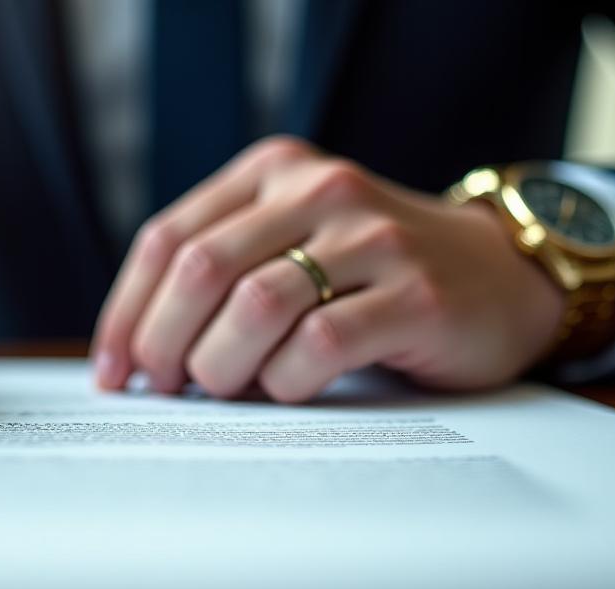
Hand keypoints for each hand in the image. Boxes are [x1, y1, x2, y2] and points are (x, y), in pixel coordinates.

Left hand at [92, 136, 563, 401]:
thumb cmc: (374, 274)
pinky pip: (318, 346)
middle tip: (165, 389)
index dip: (127, 312)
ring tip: (225, 390)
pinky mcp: (415, 294)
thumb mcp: (294, 242)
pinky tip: (288, 389)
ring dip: (221, 367)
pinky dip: (285, 383)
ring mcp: (373, 238)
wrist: (500, 278)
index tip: (114, 371)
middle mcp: (319, 190)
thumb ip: (224, 269)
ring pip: (254, 306)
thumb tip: (137, 350)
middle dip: (164, 343)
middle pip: (200, 269)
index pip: (168, 238)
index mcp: (274, 172)